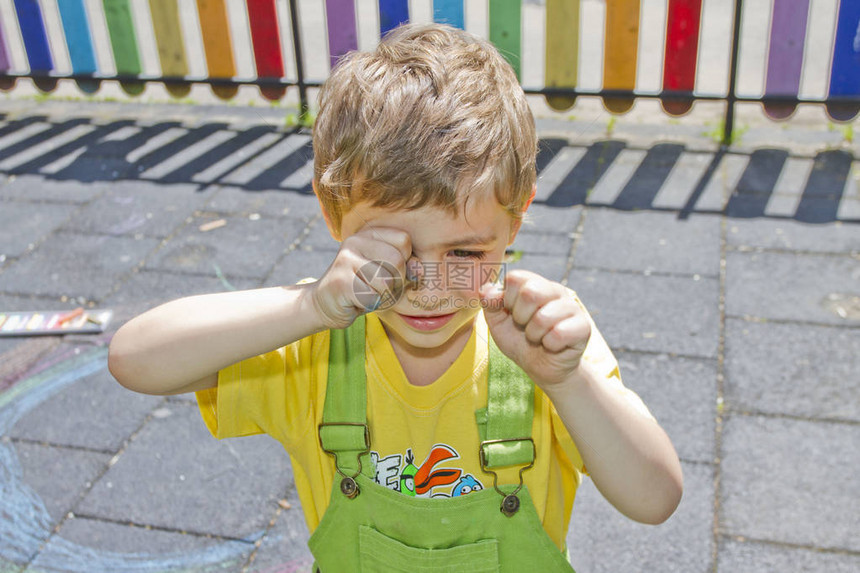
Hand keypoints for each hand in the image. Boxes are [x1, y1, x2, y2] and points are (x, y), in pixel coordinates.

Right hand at [311, 226, 411, 328]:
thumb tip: (420, 269)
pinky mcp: (341, 282)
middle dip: (395, 281)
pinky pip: (373, 297)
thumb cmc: (362, 287)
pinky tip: (358, 300)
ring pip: (386, 282)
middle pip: (397, 261)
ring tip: (368, 293)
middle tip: (378, 286)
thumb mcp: (387, 273)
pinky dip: (371, 304)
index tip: (389, 270)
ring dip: (383, 295)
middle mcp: (355, 241)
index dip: (404, 261)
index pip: (404, 240)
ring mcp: (345, 260)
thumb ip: (405, 267)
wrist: (324, 304)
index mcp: (368, 233)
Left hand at [480, 270, 590, 387]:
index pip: (515, 277)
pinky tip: (552, 345)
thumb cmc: (520, 341)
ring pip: (544, 317)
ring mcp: (572, 307)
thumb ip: (490, 304)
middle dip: (520, 317)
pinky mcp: (583, 326)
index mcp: (534, 284)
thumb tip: (486, 289)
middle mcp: (555, 290)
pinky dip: (549, 345)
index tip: (511, 313)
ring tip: (538, 338)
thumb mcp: (498, 324)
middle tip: (525, 326)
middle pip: (531, 292)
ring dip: (534, 334)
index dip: (506, 299)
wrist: (541, 369)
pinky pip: (559, 334)